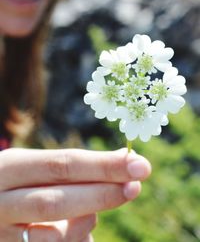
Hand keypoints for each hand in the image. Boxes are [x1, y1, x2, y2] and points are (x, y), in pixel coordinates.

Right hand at [0, 148, 150, 240]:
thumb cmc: (19, 182)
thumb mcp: (34, 166)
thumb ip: (69, 170)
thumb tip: (122, 166)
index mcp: (10, 168)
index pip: (62, 165)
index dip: (102, 166)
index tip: (138, 165)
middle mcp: (1, 201)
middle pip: (57, 201)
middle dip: (102, 194)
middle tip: (136, 186)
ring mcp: (1, 233)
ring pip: (54, 237)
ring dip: (85, 224)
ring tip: (92, 215)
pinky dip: (75, 240)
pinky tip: (77, 229)